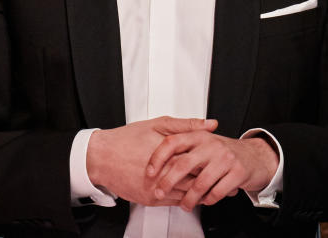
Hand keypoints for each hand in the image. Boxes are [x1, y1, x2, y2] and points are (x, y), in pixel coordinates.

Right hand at [87, 116, 217, 205]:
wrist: (101, 157)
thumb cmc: (126, 139)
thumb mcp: (157, 125)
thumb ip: (186, 125)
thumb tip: (210, 124)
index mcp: (169, 153)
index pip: (200, 162)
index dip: (215, 163)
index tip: (225, 162)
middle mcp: (164, 173)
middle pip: (196, 181)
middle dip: (212, 181)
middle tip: (226, 181)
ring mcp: (156, 189)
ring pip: (186, 195)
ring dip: (200, 193)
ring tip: (212, 189)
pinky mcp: (149, 199)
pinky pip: (173, 202)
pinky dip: (184, 199)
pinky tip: (191, 194)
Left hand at [146, 131, 279, 210]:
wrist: (255, 156)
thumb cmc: (224, 152)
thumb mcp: (203, 142)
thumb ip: (183, 147)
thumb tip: (156, 156)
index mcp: (198, 136)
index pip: (172, 143)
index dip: (158, 157)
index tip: (149, 172)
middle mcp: (210, 145)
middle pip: (183, 164)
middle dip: (168, 182)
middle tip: (159, 193)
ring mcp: (225, 158)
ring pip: (199, 183)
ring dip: (189, 198)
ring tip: (184, 205)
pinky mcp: (237, 172)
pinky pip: (217, 192)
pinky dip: (208, 200)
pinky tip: (204, 202)